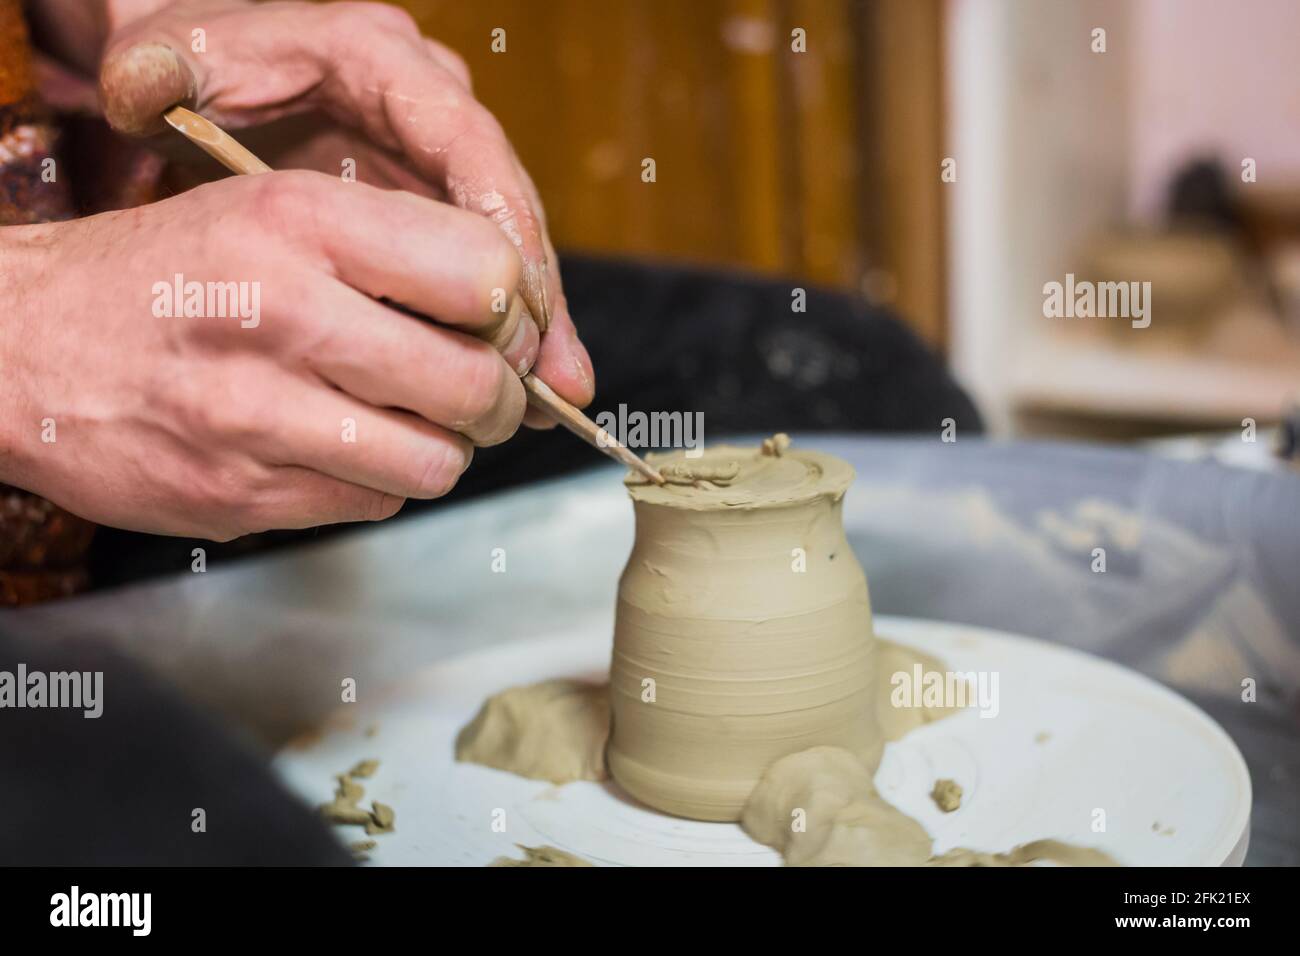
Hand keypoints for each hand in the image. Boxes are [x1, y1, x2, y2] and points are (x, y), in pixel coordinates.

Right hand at [0, 171, 536, 539]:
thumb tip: (518, 319)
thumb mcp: (268, 211)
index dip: (513, 311)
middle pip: (475, 382)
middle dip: (495, 397)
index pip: (485, 275)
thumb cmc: (167, 275)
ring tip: (403, 420)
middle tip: (473, 389)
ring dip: (440, 449)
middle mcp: (282, 313)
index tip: (499, 325)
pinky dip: (379, 484)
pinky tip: (340, 448)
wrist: (20, 345)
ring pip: (437, 461)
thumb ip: (392, 250)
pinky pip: (375, 504)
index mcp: (298, 221)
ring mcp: (258, 415)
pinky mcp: (242, 494)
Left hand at [96, 0, 593, 421]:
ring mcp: (438, 157)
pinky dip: (501, 331)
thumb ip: (161, 76)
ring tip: (558, 398)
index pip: (465, 141)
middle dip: (532, 297)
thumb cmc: (192, 69)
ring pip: (507, 244)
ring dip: (532, 325)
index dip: (503, 225)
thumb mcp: (168, 64)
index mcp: (378, 57)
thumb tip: (144, 92)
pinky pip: (483, 271)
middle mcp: (429, 103)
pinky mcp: (436, 203)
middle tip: (548, 376)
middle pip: (506, 206)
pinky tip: (524, 389)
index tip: (518, 301)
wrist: (208, 73)